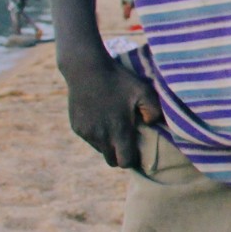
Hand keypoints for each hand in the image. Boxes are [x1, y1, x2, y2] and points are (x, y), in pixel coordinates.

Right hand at [60, 51, 161, 170]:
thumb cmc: (119, 80)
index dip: (134, 160)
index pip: (126, 162)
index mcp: (119, 131)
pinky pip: (90, 139)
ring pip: (100, 150)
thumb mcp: (144, 91)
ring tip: (116, 127)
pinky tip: (103, 118)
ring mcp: (86, 133)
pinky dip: (97, 134)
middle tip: (129, 142)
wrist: (86, 69)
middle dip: (121, 156)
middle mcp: (100, 137)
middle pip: (112, 161)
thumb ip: (154, 111)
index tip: (139, 151)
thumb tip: (152, 125)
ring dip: (109, 144)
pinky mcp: (77, 127)